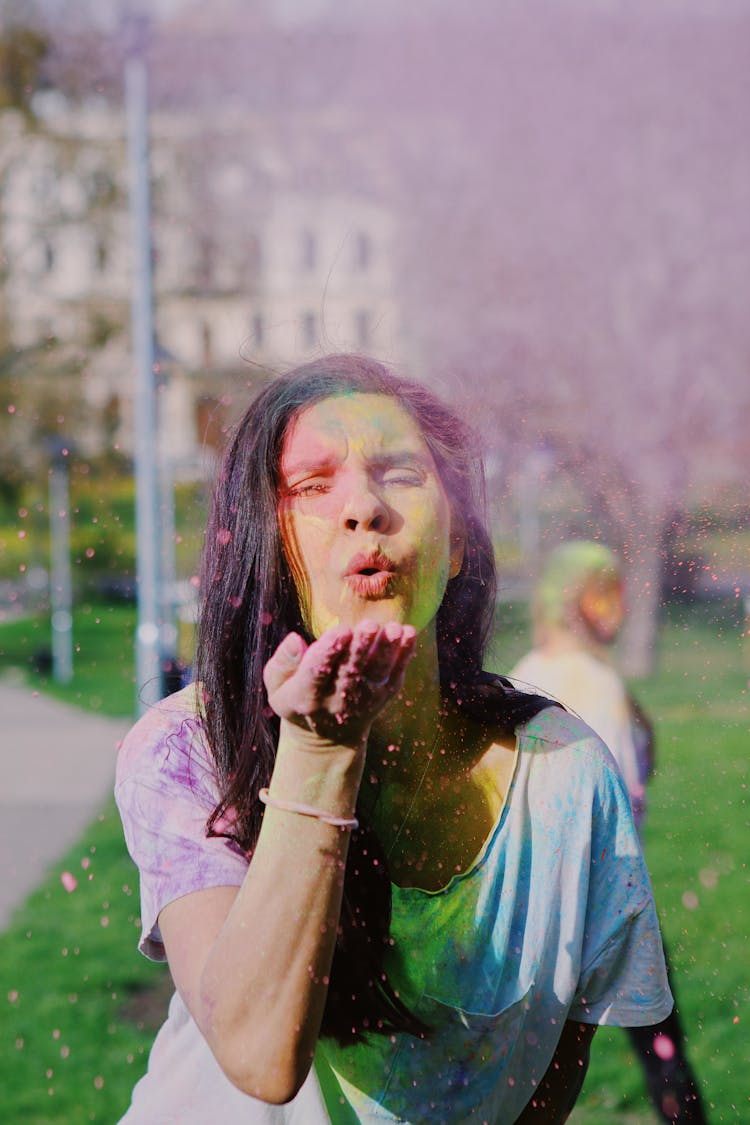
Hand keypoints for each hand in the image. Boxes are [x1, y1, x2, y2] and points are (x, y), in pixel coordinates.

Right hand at [263, 620, 415, 745]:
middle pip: (351, 671)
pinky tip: (410, 633)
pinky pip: (395, 673)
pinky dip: (404, 655)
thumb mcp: (277, 686)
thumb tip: (295, 639)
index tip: (340, 630)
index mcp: (306, 696)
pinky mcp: (384, 696)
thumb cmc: (298, 699)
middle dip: (361, 647)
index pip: (316, 672)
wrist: (328, 738)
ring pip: (377, 672)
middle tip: (369, 625)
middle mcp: (338, 700)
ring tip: (394, 629)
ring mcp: (365, 699)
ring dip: (386, 649)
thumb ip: (281, 662)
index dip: (329, 652)